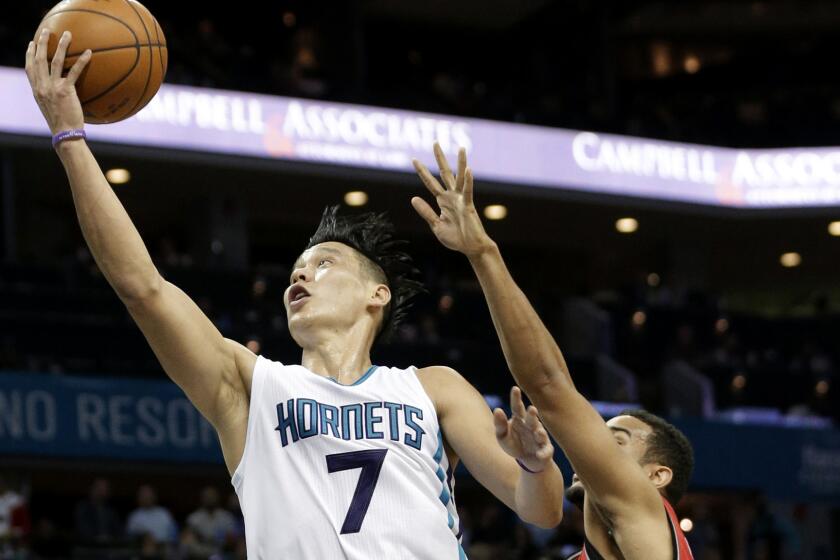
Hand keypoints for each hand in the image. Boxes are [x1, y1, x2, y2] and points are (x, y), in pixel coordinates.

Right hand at [25, 29, 91, 134]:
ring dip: (61, 45)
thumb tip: (60, 91)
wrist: (65, 134)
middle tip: (46, 30)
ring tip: (67, 34)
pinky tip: (89, 52)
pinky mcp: (66, 91)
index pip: (30, 68)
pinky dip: (81, 61)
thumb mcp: (51, 108)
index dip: (30, 54)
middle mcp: (42, 87)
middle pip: (39, 60)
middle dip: (42, 43)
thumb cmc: (62, 124)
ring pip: (55, 61)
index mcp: (37, 91)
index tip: (32, 43)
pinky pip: (74, 72)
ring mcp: (53, 88)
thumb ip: (52, 96)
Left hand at [412, 142, 495, 256]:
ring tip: (461, 148)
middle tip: (435, 142)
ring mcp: (460, 200)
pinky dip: (469, 181)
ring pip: (460, 177)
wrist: (470, 248)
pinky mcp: (468, 206)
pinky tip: (469, 170)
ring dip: (461, 163)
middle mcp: (452, 196)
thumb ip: (426, 212)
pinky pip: (468, 191)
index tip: (414, 159)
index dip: (422, 171)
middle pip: (445, 173)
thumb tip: (413, 198)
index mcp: (443, 201)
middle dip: (440, 158)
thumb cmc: (455, 238)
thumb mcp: (435, 225)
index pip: (430, 182)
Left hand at [494, 386, 553, 472]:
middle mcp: (532, 426)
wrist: (528, 461)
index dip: (516, 398)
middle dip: (532, 415)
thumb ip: (499, 425)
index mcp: (520, 419)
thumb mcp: (503, 437)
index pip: (517, 407)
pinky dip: (543, 453)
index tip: (515, 388)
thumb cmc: (514, 444)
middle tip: (532, 409)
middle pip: (531, 419)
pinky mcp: (546, 450)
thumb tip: (497, 410)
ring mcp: (540, 438)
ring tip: (538, 432)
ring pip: (541, 434)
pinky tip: (539, 454)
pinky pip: (546, 451)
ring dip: (540, 433)